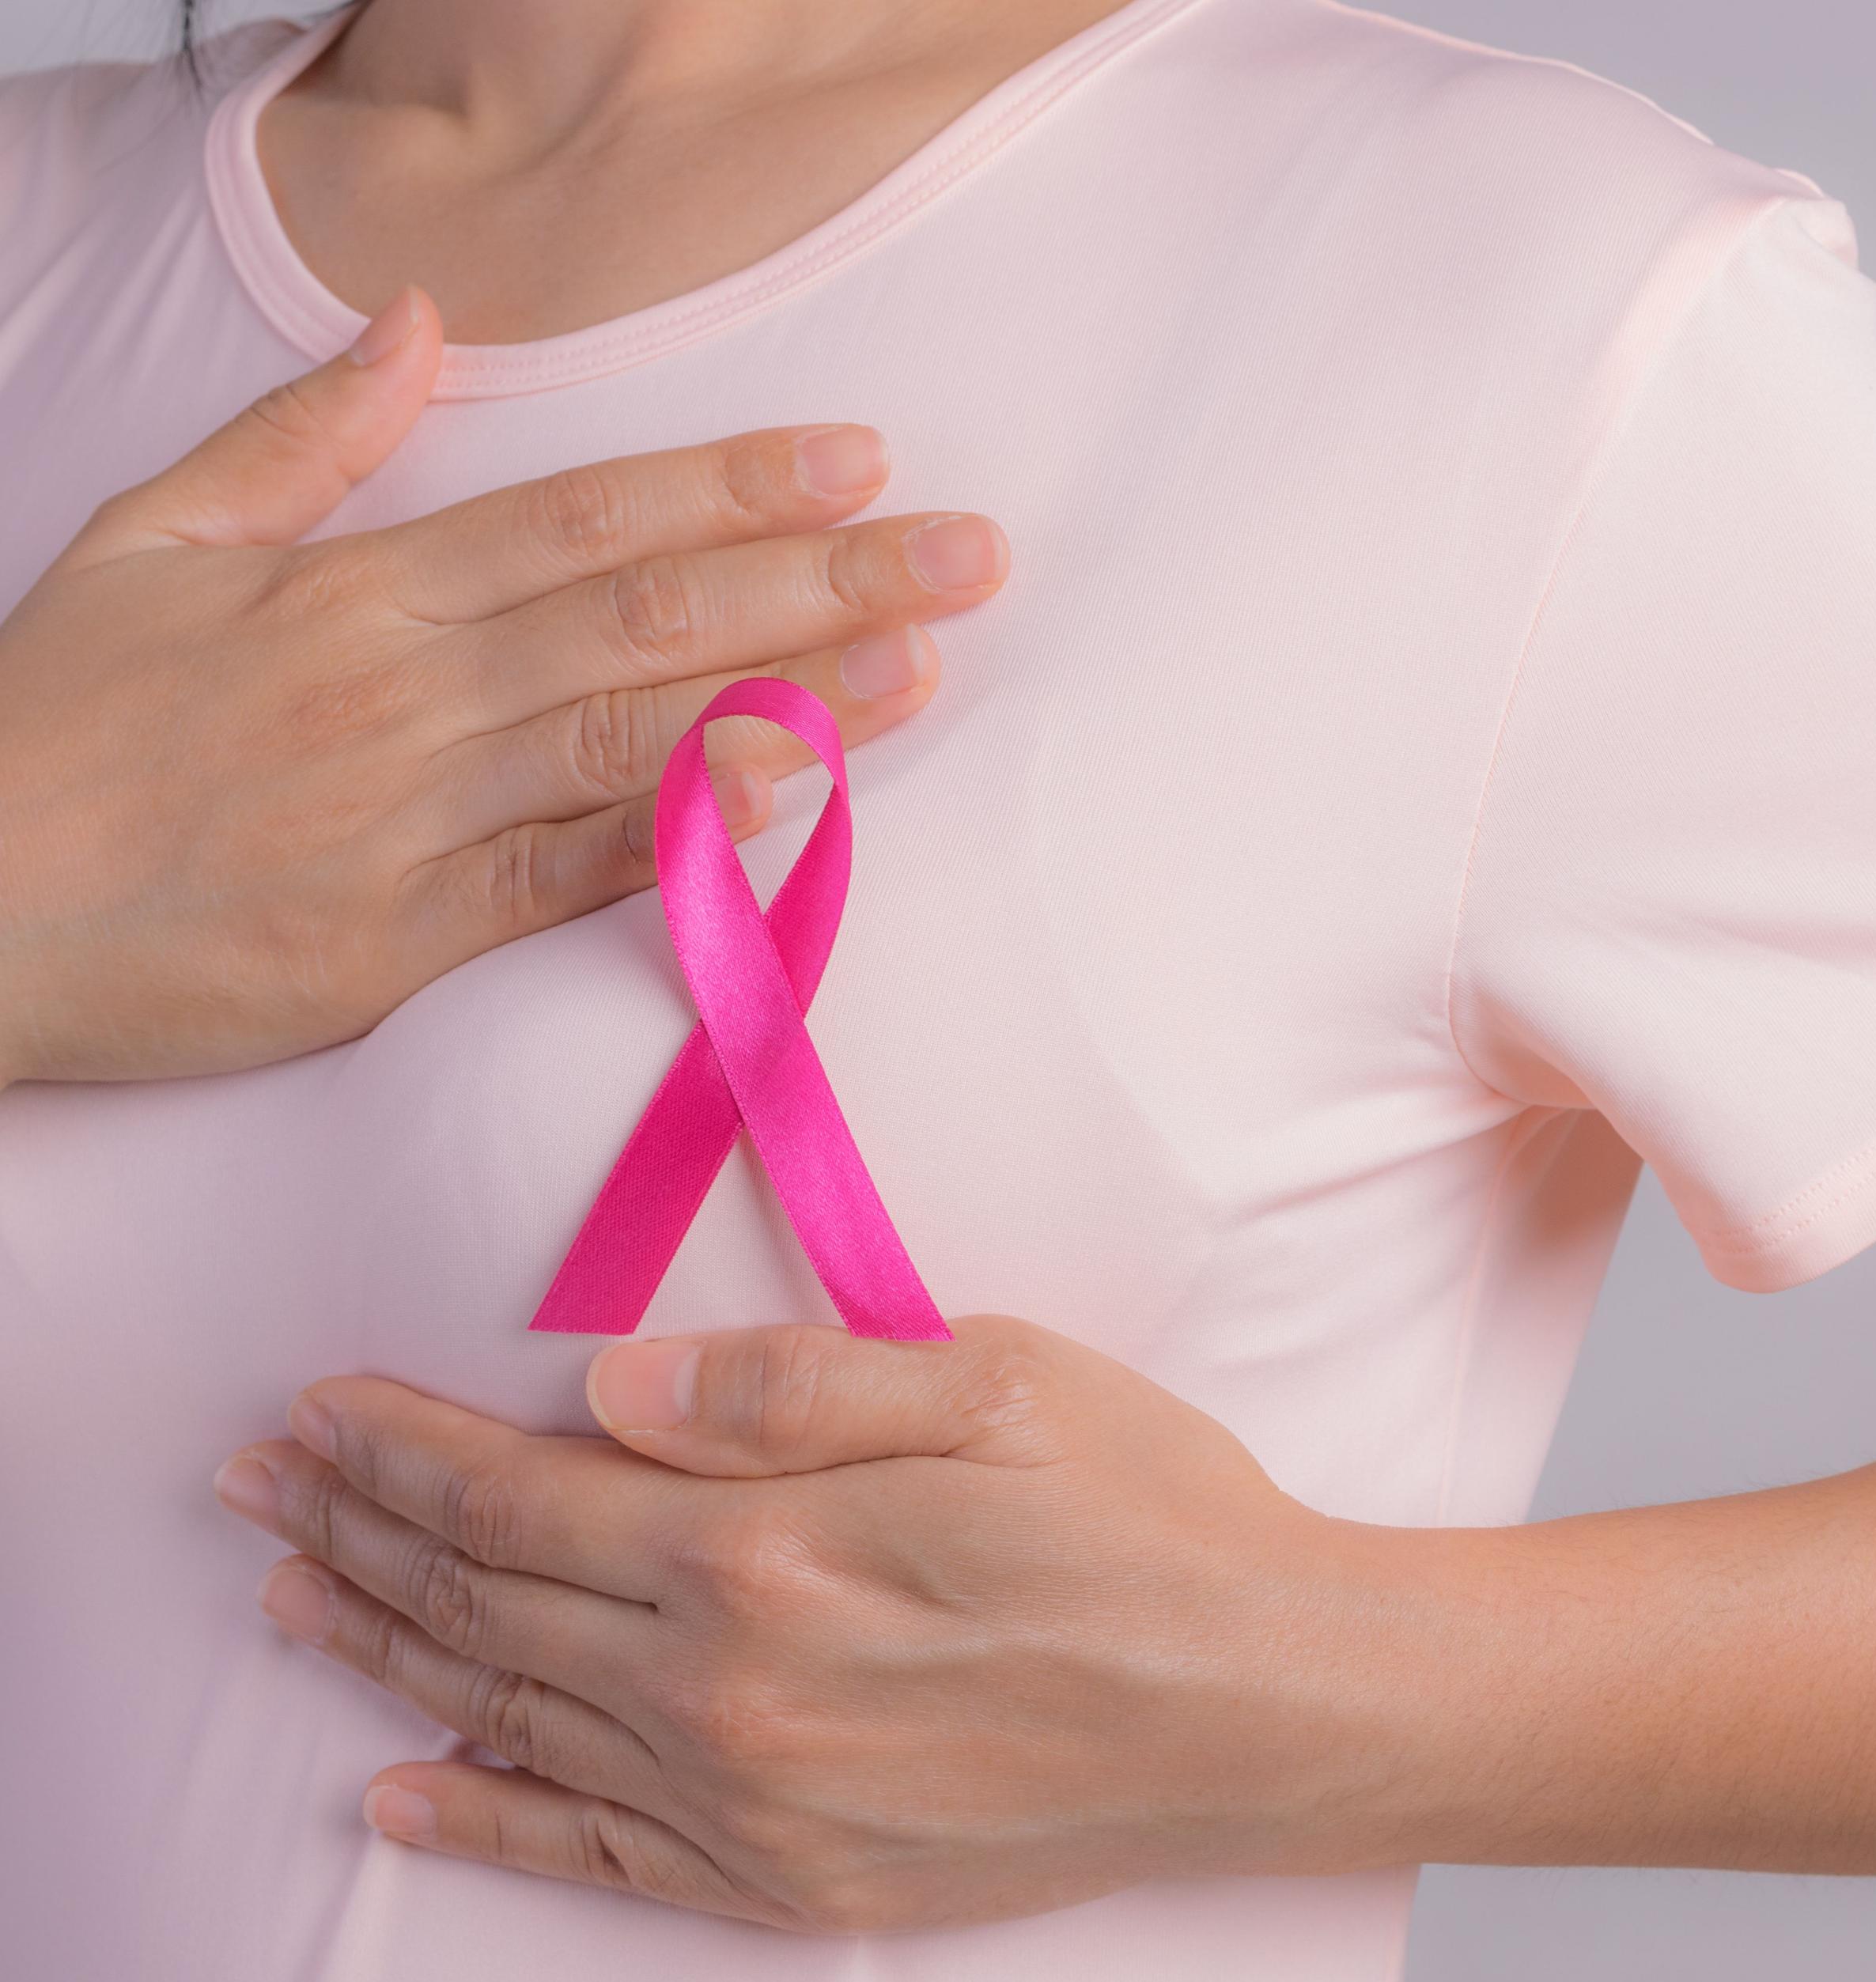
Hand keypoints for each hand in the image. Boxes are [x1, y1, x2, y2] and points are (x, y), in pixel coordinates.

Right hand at [0, 284, 1010, 1085]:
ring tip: (926, 661)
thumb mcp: (152, 537)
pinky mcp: (401, 940)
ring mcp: (410, 818)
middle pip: (647, 616)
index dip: (733, 484)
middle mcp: (405, 692)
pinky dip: (689, 839)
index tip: (855, 459)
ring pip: (632, 738)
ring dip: (796, 698)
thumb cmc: (55, 726)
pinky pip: (573, 880)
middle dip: (820, 580)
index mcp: (358, 589)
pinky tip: (800, 802)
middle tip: (963, 553)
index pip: (586, 516)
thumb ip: (303, 435)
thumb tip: (419, 325)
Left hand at [213, 1320, 1393, 1931]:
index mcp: (769, 1548)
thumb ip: (787, 1386)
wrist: (1274, 1708)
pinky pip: (594, 1852)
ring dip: (391, 1651)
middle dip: (360, 1531)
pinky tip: (406, 1789)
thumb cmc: (1154, 1522)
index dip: (401, 1446)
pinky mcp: (794, 1877)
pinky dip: (486, 1816)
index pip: (522, 1490)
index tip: (316, 1410)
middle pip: (489, 1600)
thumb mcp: (998, 1386)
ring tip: (296, 1601)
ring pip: (515, 1714)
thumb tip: (604, 1385)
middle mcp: (730, 1688)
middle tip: (257, 1491)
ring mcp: (754, 1800)